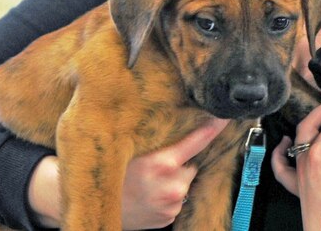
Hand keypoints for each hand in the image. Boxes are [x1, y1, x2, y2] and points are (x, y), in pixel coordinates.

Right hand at [28, 118, 229, 228]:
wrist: (93, 203)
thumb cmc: (109, 168)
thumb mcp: (128, 145)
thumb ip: (150, 130)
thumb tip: (169, 105)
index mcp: (161, 163)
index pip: (198, 139)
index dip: (214, 125)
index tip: (227, 114)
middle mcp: (171, 184)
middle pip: (189, 161)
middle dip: (178, 158)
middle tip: (154, 161)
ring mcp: (171, 202)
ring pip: (183, 179)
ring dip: (172, 177)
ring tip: (147, 178)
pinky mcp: (169, 216)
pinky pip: (176, 197)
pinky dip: (167, 193)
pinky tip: (148, 192)